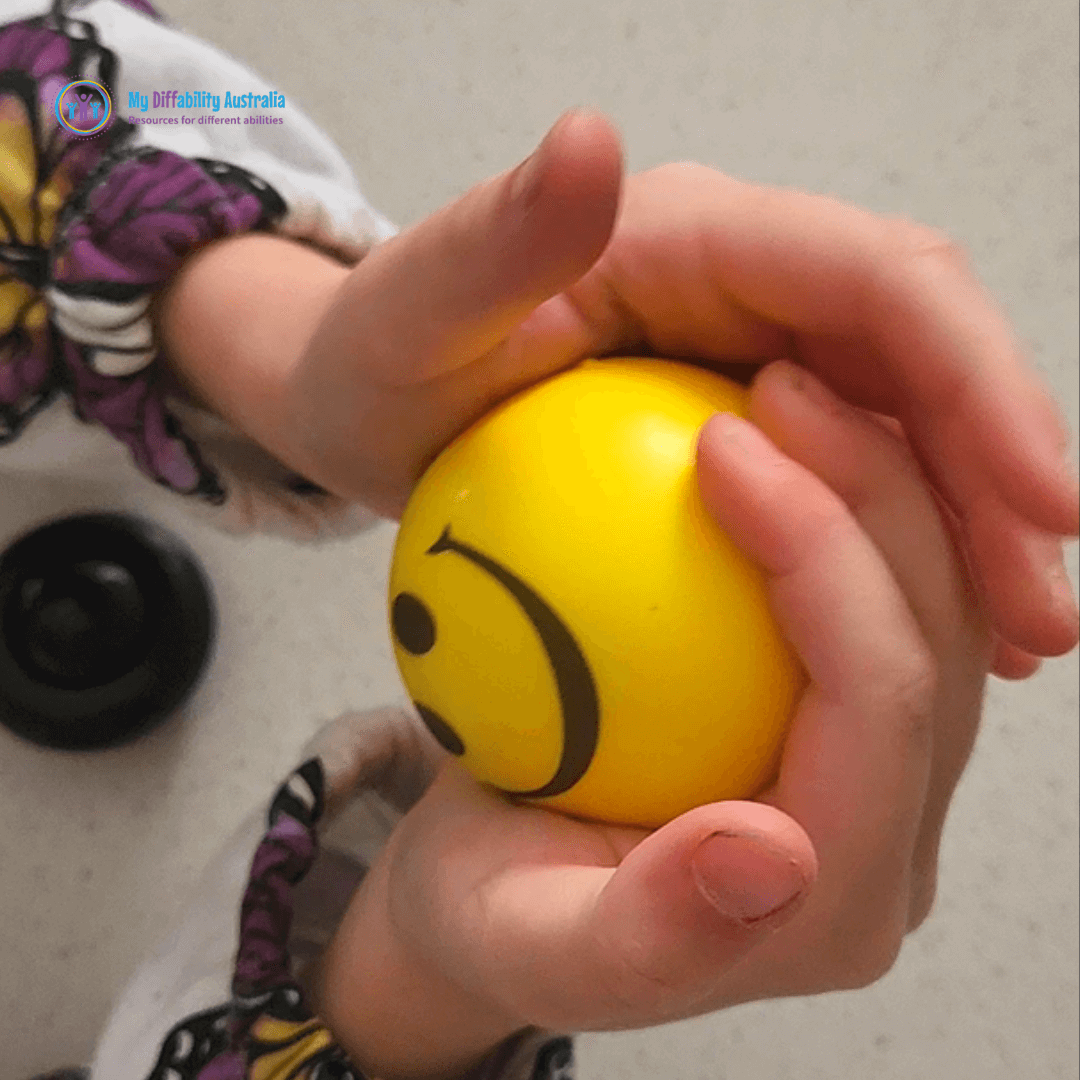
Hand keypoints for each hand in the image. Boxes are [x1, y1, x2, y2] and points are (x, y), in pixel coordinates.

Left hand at [160, 109, 1076, 668]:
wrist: (366, 404)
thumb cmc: (376, 362)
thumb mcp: (406, 314)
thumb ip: (490, 240)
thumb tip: (591, 143)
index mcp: (694, 235)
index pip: (878, 281)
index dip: (976, 381)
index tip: (1037, 505)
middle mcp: (747, 286)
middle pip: (925, 359)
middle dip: (1002, 475)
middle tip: (1037, 618)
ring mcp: (751, 356)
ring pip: (906, 427)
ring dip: (969, 531)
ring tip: (1007, 643)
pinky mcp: (742, 425)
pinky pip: (848, 480)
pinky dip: (897, 553)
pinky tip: (920, 638)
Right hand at [316, 362, 992, 1079]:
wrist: (496, 897)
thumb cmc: (494, 917)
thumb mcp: (523, 941)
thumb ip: (647, 936)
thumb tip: (769, 855)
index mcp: (833, 906)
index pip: (879, 706)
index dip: (825, 560)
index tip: (722, 445)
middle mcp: (885, 843)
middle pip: (933, 643)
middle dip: (877, 494)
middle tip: (773, 386)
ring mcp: (878, 784)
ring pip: (930, 606)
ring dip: (874, 481)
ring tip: (781, 389)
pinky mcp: (843, 733)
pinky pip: (872, 594)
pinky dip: (831, 504)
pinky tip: (771, 437)